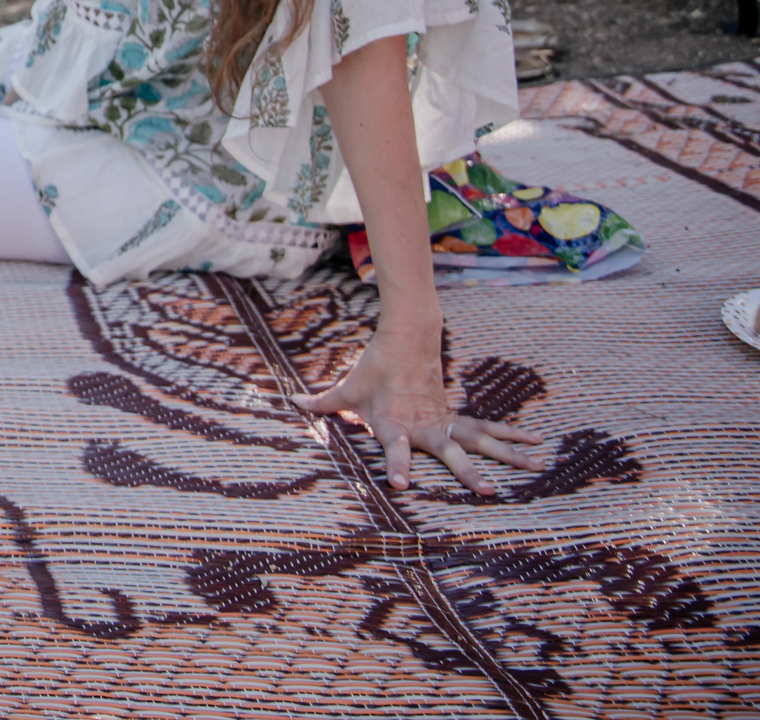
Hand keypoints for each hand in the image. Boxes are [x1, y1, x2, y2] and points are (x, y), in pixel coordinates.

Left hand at [293, 326, 548, 493]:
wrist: (407, 338)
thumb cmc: (374, 370)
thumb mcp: (347, 389)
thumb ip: (324, 403)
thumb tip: (293, 401)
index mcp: (394, 424)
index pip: (394, 448)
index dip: (397, 465)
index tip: (400, 484)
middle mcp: (424, 426)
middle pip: (448, 451)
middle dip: (466, 471)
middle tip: (486, 491)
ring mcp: (444, 420)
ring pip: (479, 440)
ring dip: (506, 455)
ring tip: (534, 466)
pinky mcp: (455, 416)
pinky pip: (486, 430)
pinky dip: (511, 437)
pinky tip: (535, 446)